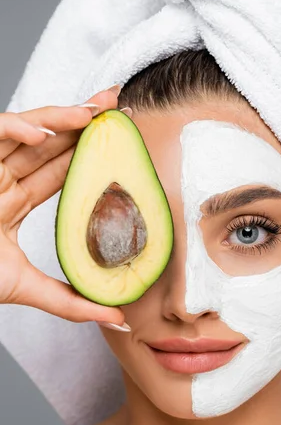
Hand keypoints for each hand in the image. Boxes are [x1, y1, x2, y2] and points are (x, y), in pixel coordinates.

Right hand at [0, 86, 131, 327]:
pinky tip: (44, 133)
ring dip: (60, 118)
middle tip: (121, 106)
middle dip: (84, 123)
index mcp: (13, 202)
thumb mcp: (23, 287)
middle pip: (48, 144)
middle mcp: (0, 180)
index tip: (125, 144)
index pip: (59, 172)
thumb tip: (117, 318)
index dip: (91, 156)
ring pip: (24, 132)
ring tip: (96, 110)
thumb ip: (69, 302)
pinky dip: (14, 129)